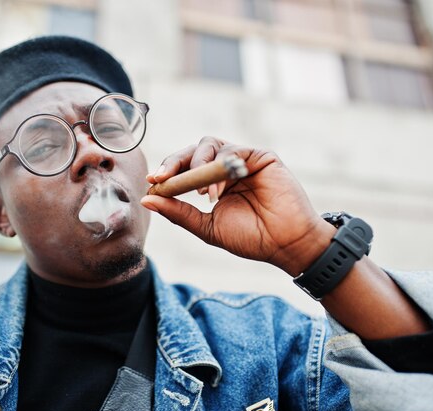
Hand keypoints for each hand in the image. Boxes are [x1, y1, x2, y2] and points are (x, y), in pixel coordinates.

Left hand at [140, 137, 334, 275]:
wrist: (285, 244)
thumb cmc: (251, 238)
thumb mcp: (207, 227)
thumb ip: (178, 212)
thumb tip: (147, 199)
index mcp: (214, 183)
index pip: (184, 168)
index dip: (167, 172)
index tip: (152, 182)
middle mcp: (226, 168)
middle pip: (193, 151)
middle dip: (174, 162)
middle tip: (161, 177)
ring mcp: (243, 160)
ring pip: (210, 145)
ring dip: (198, 165)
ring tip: (200, 192)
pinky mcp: (260, 156)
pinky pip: (233, 150)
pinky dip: (220, 166)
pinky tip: (218, 189)